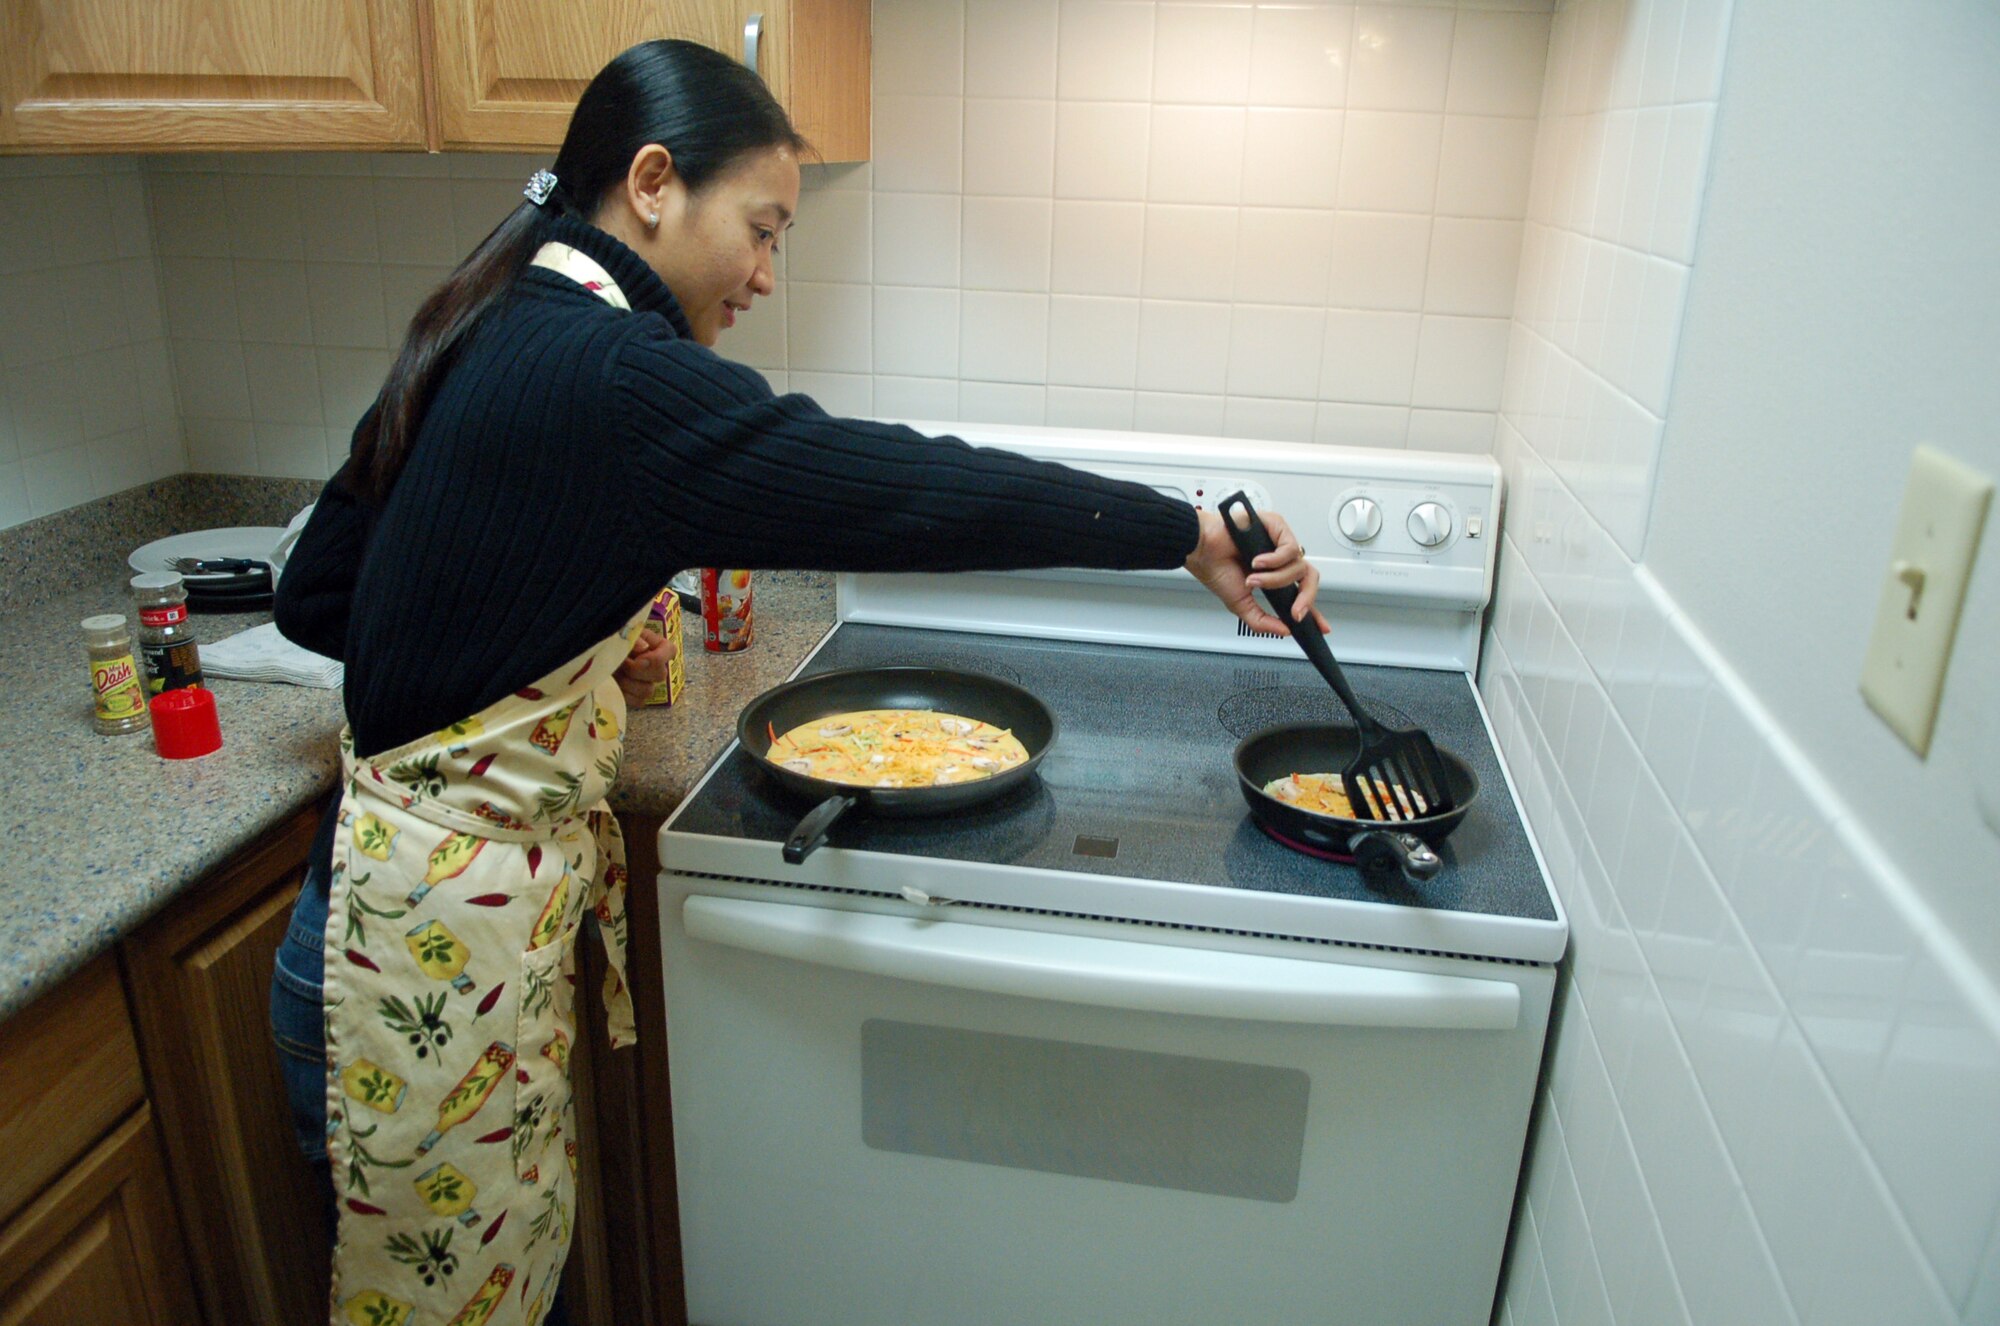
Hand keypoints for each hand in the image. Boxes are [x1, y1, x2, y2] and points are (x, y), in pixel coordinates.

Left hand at [614, 627, 678, 705]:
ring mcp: (648, 683)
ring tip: (614, 672)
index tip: (639, 658)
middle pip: (660, 675)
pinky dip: (624, 694)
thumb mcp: (621, 632)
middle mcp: (657, 666)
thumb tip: (643, 647)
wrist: (598, 653)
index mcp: (658, 646)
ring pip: (648, 690)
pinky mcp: (637, 697)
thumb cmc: (612, 639)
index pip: (670, 651)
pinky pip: (638, 701)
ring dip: (627, 682)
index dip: (657, 658)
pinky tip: (615, 684)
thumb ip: (632, 637)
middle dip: (637, 670)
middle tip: (620, 663)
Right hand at [1183, 507, 1328, 636]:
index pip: (1300, 593)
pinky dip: (1275, 560)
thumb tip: (1283, 630)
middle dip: (1306, 599)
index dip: (1313, 610)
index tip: (1322, 627)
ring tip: (1253, 578)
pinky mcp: (1277, 526)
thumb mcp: (1241, 605)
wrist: (1201, 548)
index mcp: (1273, 577)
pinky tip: (1257, 561)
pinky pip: (1290, 548)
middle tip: (1295, 611)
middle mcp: (1279, 559)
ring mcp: (1279, 543)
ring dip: (1276, 579)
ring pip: (1298, 566)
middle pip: (1309, 579)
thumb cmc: (1215, 568)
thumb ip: (1262, 621)